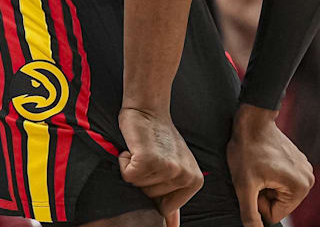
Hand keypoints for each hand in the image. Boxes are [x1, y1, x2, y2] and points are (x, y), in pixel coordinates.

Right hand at [118, 107, 203, 226]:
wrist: (149, 110)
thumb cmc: (159, 140)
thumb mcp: (174, 169)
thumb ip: (172, 200)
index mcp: (195, 181)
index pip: (164, 210)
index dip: (152, 192)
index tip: (157, 170)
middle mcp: (185, 177)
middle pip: (149, 200)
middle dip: (143, 181)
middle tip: (150, 158)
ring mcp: (169, 169)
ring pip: (137, 188)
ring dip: (134, 169)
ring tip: (144, 151)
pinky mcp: (149, 160)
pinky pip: (128, 175)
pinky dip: (124, 161)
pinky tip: (135, 148)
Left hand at [227, 104, 313, 226]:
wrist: (252, 121)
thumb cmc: (247, 151)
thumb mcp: (244, 186)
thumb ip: (250, 214)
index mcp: (300, 187)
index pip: (274, 215)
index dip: (258, 203)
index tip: (254, 182)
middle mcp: (309, 180)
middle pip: (280, 206)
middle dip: (264, 195)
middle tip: (256, 175)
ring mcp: (306, 170)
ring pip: (280, 195)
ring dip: (267, 186)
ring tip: (260, 168)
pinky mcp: (300, 164)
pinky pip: (282, 183)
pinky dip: (271, 177)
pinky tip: (265, 162)